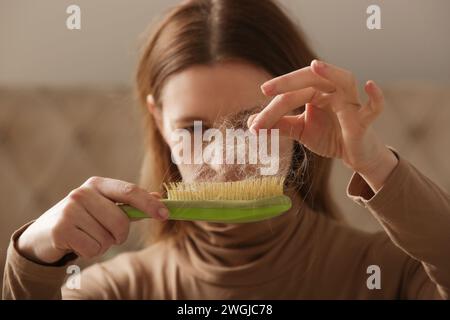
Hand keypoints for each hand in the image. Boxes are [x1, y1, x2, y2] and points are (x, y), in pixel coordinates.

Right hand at [17, 177, 168, 263]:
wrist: (45, 233)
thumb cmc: (84, 218)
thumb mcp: (105, 207)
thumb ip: (131, 204)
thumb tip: (159, 198)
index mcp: (98, 184)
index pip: (130, 191)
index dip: (149, 204)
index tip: (165, 215)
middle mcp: (83, 193)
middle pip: (121, 221)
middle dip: (119, 235)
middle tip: (107, 234)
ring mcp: (70, 210)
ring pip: (107, 238)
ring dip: (102, 244)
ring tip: (88, 236)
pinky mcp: (61, 229)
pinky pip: (93, 249)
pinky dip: (90, 252)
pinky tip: (78, 243)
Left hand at [248, 60, 397, 190]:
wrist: (353, 154)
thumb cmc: (329, 136)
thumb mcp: (300, 130)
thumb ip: (279, 125)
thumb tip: (251, 123)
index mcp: (316, 92)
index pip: (291, 95)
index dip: (271, 109)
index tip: (254, 125)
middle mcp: (332, 91)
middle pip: (311, 79)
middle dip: (288, 82)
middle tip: (266, 89)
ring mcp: (350, 102)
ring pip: (342, 80)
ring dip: (331, 72)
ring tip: (315, 66)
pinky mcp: (364, 119)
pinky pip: (373, 106)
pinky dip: (375, 96)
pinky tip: (370, 85)